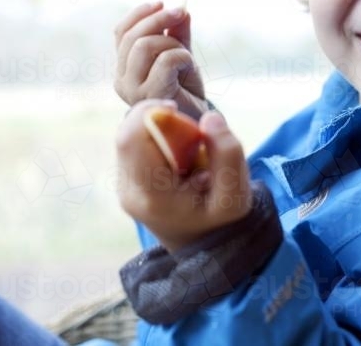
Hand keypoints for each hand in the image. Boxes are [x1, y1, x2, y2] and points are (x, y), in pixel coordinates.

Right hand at [114, 1, 208, 120]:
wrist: (196, 121)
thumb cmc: (186, 88)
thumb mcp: (181, 53)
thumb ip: (178, 32)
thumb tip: (181, 6)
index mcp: (124, 67)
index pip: (120, 32)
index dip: (139, 13)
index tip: (161, 2)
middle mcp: (122, 79)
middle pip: (132, 37)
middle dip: (159, 19)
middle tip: (181, 12)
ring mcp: (133, 90)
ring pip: (145, 46)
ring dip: (171, 43)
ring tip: (185, 55)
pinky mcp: (150, 96)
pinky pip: (165, 61)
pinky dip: (182, 57)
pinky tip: (189, 69)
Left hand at [116, 100, 251, 252]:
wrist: (206, 250)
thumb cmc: (221, 222)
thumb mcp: (237, 196)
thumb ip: (228, 154)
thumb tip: (209, 118)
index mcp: (151, 196)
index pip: (131, 138)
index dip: (151, 113)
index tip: (178, 110)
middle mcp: (129, 191)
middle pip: (127, 133)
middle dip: (156, 121)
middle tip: (188, 133)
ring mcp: (124, 187)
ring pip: (130, 136)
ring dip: (157, 130)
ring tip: (187, 150)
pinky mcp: (127, 180)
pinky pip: (135, 145)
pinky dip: (156, 139)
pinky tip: (178, 157)